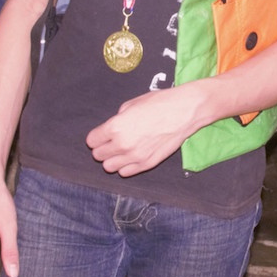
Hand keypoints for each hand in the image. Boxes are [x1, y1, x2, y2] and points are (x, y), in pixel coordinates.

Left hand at [87, 81, 211, 175]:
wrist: (184, 112)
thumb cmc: (159, 103)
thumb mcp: (131, 104)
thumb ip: (117, 119)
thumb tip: (113, 128)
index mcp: (115, 127)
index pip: (92, 141)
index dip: (96, 137)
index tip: (102, 135)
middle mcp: (122, 144)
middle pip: (98, 155)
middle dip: (102, 148)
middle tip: (111, 142)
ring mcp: (135, 157)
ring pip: (109, 167)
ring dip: (112, 159)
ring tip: (121, 150)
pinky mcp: (147, 164)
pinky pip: (125, 172)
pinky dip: (125, 166)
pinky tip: (132, 155)